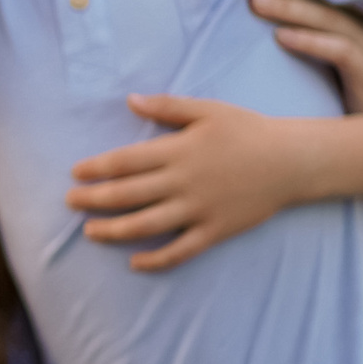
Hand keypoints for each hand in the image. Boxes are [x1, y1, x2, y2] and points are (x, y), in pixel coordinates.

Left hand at [66, 96, 313, 272]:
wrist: (292, 161)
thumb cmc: (248, 130)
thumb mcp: (208, 110)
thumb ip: (167, 107)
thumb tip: (130, 101)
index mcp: (179, 151)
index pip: (126, 162)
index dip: (96, 168)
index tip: (75, 173)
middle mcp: (183, 182)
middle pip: (127, 195)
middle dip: (94, 200)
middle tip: (70, 202)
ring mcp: (199, 209)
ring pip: (146, 225)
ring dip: (113, 231)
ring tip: (89, 232)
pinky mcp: (215, 230)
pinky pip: (180, 250)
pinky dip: (156, 259)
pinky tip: (134, 262)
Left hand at [247, 0, 362, 113]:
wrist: (353, 143)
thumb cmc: (321, 100)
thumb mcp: (299, 63)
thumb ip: (283, 34)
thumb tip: (243, 12)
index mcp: (346, 20)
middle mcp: (362, 27)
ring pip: (329, 18)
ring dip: (290, 8)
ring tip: (256, 2)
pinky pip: (340, 50)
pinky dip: (310, 41)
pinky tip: (281, 37)